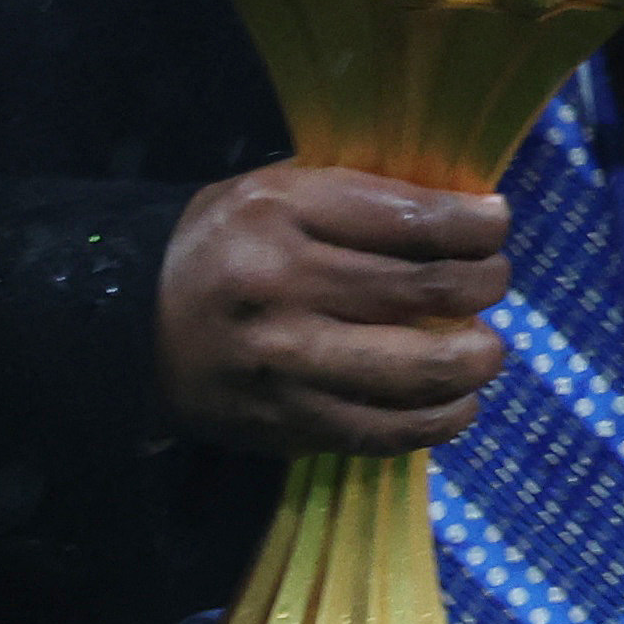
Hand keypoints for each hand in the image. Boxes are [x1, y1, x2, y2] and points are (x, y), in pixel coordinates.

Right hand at [155, 165, 509, 455]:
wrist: (128, 327)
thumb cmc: (221, 247)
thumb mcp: (275, 193)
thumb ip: (359, 202)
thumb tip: (466, 216)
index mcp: (282, 213)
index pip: (410, 220)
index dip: (475, 226)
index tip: (496, 223)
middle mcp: (285, 287)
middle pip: (426, 289)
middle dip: (484, 284)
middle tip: (495, 282)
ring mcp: (287, 365)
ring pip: (418, 369)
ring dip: (476, 360)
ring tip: (487, 351)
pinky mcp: (287, 425)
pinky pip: (385, 431)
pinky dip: (439, 420)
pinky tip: (458, 405)